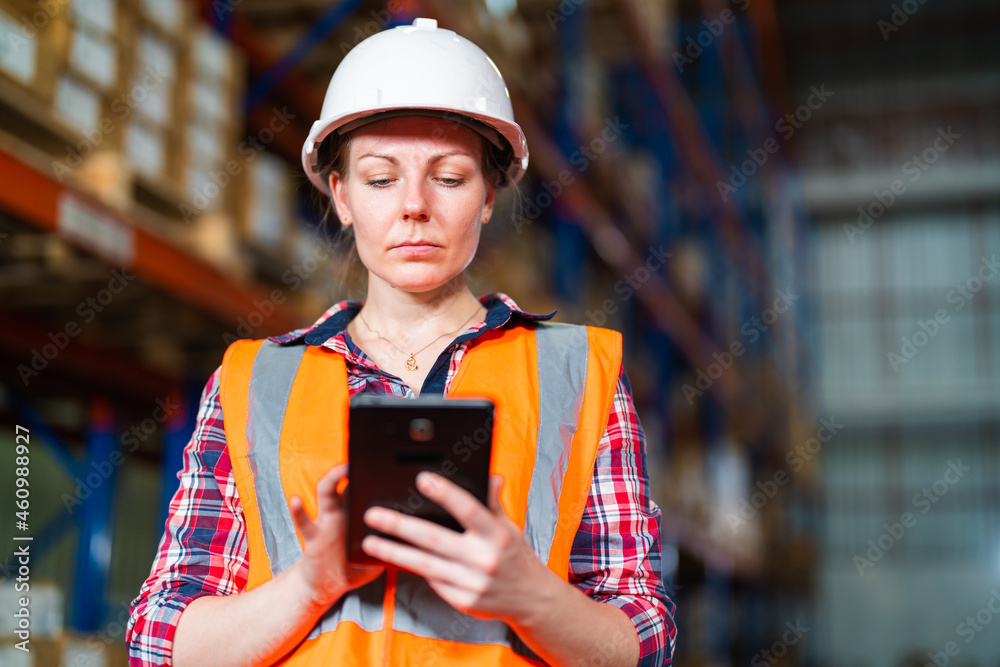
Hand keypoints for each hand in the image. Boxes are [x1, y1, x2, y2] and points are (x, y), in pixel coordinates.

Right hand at [289, 464, 383, 608]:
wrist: (327, 585)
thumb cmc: (355, 566)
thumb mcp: (380, 553)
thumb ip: (395, 544)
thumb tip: (420, 539)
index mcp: (358, 513)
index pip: (366, 485)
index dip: (376, 472)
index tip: (391, 460)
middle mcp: (342, 512)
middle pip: (347, 480)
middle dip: (354, 466)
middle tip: (367, 454)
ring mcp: (326, 522)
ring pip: (326, 492)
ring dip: (332, 478)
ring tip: (340, 469)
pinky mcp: (313, 537)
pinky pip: (303, 522)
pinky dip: (298, 510)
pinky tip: (296, 500)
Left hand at [360, 472, 551, 623]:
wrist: (531, 599)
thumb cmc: (515, 556)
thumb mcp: (508, 526)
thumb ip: (492, 502)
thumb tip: (490, 476)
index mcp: (497, 535)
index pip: (469, 509)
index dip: (445, 493)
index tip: (422, 479)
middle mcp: (484, 559)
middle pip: (435, 539)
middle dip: (401, 526)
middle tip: (373, 514)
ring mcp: (472, 583)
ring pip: (425, 565)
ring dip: (395, 552)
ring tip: (371, 541)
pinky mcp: (463, 601)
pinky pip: (432, 581)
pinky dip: (413, 569)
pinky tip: (394, 559)